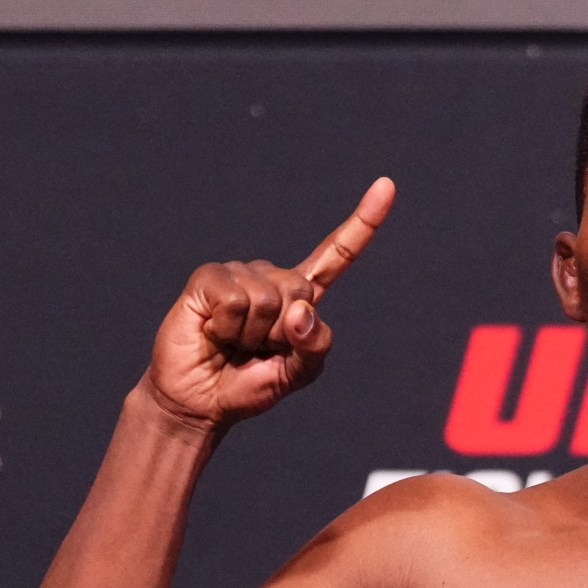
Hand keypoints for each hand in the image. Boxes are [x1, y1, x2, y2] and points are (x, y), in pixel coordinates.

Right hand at [142, 177, 394, 431]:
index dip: (363, 223)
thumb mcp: (297, 373)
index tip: (387, 186)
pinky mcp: (209, 278)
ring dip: (252, 334)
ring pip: (267, 298)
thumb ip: (315, 346)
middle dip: (283, 333)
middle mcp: (271, 277)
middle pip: (301, 292)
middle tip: (257, 349)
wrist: (200, 401)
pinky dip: (227, 326)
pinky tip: (213, 332)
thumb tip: (300, 310)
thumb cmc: (249, 385)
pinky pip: (236, 298)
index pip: (336, 255)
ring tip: (232, 342)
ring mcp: (239, 273)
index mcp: (300, 296)